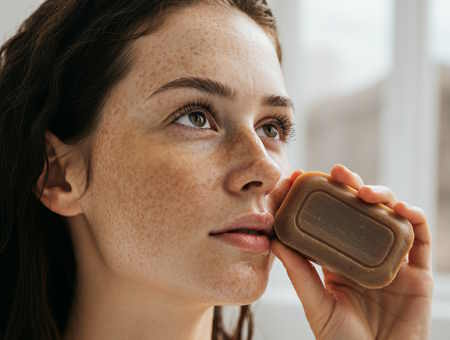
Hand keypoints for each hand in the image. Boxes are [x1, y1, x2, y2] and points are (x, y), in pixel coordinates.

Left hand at [271, 164, 432, 339]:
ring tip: (363, 191)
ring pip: (389, 215)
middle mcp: (365, 254)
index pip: (329, 219)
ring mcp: (391, 260)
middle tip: (336, 172)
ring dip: (380, 195)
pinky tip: (399, 208)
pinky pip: (420, 237)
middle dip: (350, 186)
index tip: (300, 178)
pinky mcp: (418, 272)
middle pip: (359, 210)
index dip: (318, 197)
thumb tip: (274, 239)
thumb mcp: (317, 304)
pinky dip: (412, 217)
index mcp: (339, 260)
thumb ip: (300, 273)